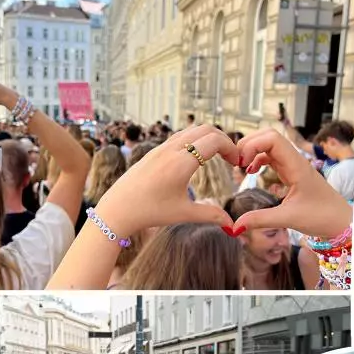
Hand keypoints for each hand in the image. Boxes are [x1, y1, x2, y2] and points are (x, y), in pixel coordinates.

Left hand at [97, 125, 238, 234]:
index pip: (214, 141)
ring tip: (217, 157)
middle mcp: (172, 149)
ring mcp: (161, 148)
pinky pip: (180, 136)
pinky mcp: (154, 151)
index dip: (231, 148)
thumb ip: (211, 215)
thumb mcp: (184, 214)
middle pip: (206, 129)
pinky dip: (195, 141)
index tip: (237, 164)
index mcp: (182, 162)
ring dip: (208, 138)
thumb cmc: (150, 211)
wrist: (117, 209)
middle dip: (223, 140)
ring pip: (192, 130)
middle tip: (231, 159)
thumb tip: (232, 225)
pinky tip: (196, 160)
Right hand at [232, 129, 351, 237]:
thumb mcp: (288, 219)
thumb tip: (235, 227)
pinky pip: (273, 157)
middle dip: (249, 144)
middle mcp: (295, 161)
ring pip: (269, 145)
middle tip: (236, 163)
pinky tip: (252, 172)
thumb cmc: (321, 217)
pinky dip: (259, 159)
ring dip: (253, 151)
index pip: (272, 138)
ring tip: (241, 167)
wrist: (340, 222)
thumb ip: (261, 220)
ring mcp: (294, 165)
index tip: (242, 164)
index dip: (253, 145)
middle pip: (268, 136)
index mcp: (297, 165)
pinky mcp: (292, 173)